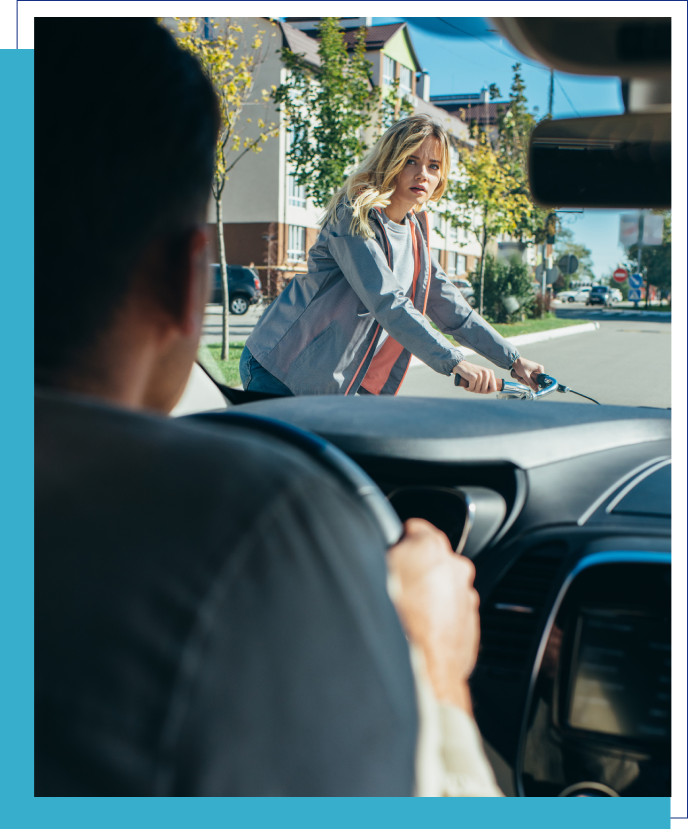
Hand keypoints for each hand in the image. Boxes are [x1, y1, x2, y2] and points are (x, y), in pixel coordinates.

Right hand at [386, 518, 479, 711]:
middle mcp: (455, 568)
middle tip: (393, 591)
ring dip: (427, 599)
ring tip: (404, 618)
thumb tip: (377, 547)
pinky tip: (417, 634)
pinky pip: (451, 616)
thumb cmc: (395, 624)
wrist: (421, 674)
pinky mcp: (471, 628)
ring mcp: (466, 599)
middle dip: (415, 572)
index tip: (388, 556)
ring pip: (442, 590)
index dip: (396, 542)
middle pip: (430, 560)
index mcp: (430, 546)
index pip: (413, 529)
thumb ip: (380, 551)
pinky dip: (437, 622)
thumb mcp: (371, 572)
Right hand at [452, 361, 498, 393]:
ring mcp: (480, 375)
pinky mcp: (473, 377)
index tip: (482, 391)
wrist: (461, 365)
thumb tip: (491, 391)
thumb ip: (487, 381)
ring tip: (469, 386)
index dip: (488, 392)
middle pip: (484, 391)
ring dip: (472, 390)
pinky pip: (471, 388)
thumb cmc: (472, 372)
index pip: (493, 388)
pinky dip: (468, 389)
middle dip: (477, 391)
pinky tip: (466, 386)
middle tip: (472, 387)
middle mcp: (486, 373)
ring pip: (477, 390)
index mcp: (490, 373)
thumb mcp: (482, 375)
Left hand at [510, 356, 544, 391]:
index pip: (542, 379)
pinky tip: (521, 378)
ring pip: (532, 380)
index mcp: (540, 369)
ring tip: (521, 378)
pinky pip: (530, 378)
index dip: (536, 383)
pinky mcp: (531, 372)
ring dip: (525, 381)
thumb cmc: (521, 366)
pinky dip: (525, 379)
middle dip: (528, 382)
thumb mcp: (526, 376)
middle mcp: (539, 369)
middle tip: (523, 380)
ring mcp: (535, 371)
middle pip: (536, 381)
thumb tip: (536, 389)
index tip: (531, 384)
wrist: (515, 362)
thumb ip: (531, 383)